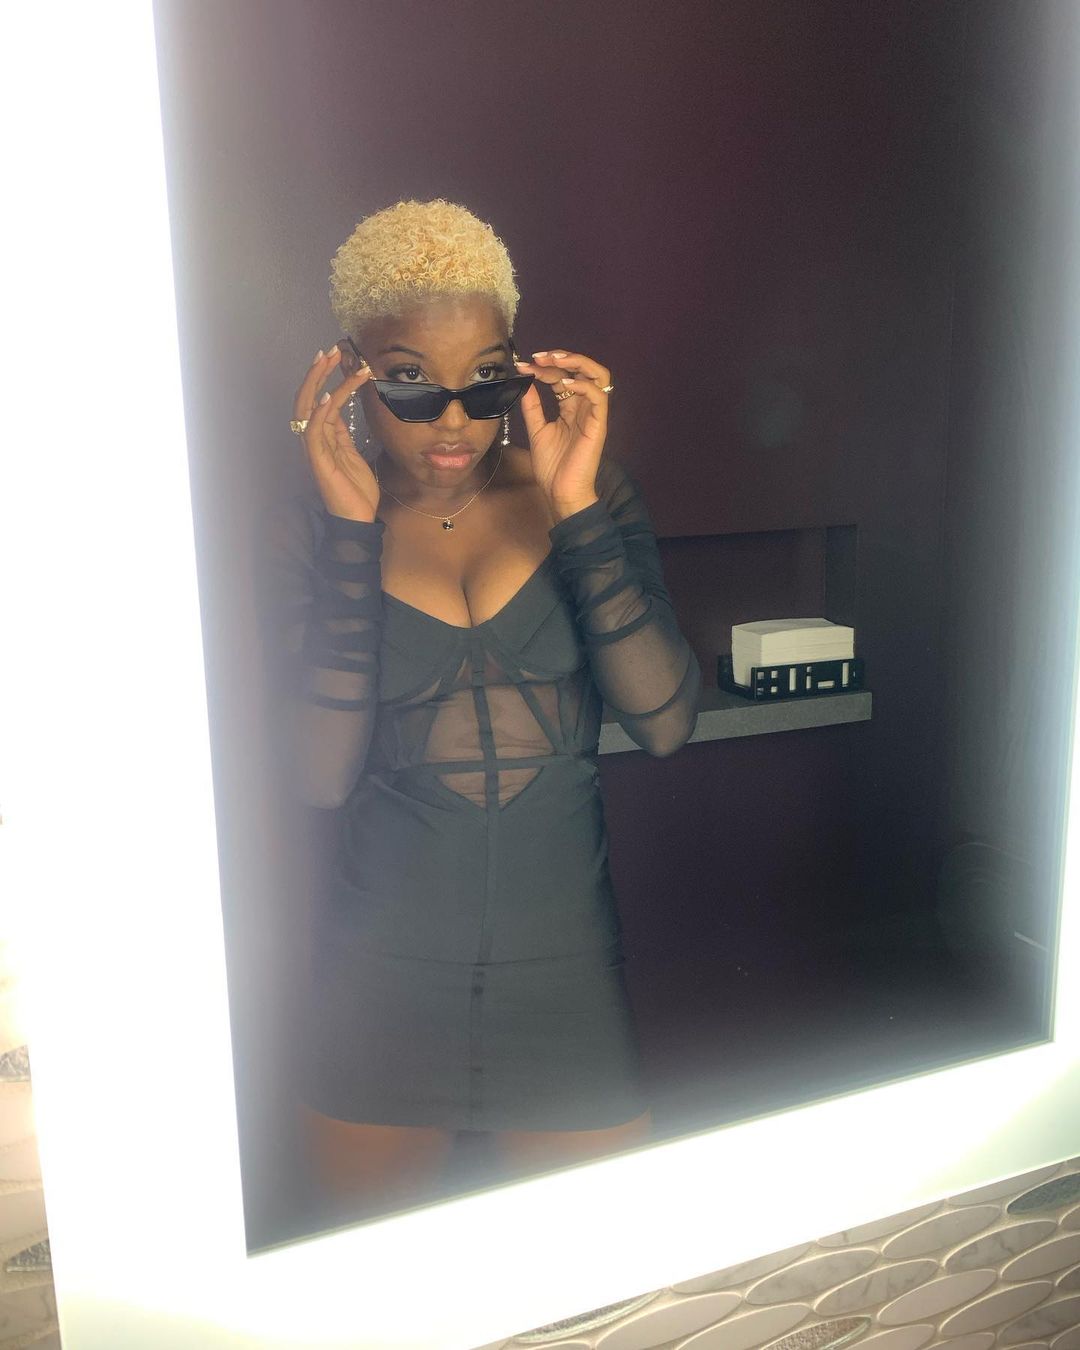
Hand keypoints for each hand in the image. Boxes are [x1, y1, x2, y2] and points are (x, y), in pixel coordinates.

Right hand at [291, 346, 378, 521]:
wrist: (358, 518)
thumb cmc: (355, 489)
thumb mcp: (351, 452)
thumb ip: (342, 431)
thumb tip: (338, 407)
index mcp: (323, 436)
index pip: (319, 399)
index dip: (325, 377)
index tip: (335, 356)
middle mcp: (314, 439)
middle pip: (308, 398)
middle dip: (318, 372)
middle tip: (331, 350)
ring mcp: (314, 449)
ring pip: (309, 409)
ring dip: (319, 383)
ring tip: (331, 361)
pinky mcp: (319, 461)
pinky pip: (314, 432)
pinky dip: (320, 413)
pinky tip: (328, 396)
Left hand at [514, 349, 610, 511]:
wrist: (560, 492)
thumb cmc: (552, 467)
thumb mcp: (536, 430)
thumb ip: (532, 407)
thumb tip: (523, 383)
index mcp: (570, 408)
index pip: (561, 376)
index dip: (543, 367)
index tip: (522, 365)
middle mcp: (583, 407)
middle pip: (582, 369)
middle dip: (562, 357)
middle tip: (539, 356)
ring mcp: (592, 414)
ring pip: (599, 376)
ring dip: (578, 363)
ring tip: (556, 361)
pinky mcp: (598, 424)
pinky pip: (598, 397)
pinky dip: (582, 385)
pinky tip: (563, 384)